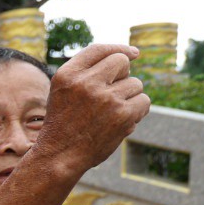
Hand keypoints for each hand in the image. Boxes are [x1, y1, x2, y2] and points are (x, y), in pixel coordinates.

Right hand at [39, 44, 149, 174]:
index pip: (99, 50)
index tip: (134, 54)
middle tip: (113, 93)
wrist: (60, 156)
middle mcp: (85, 83)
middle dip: (123, 75)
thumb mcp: (63, 91)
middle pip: (121, 62)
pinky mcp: (122, 115)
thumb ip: (87, 71)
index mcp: (66, 75)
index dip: (119, 49)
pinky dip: (137, 111)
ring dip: (129, 97)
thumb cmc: (64, 122)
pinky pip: (144, 101)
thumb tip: (130, 55)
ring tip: (111, 112)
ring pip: (136, 83)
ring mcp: (105, 98)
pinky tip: (122, 121)